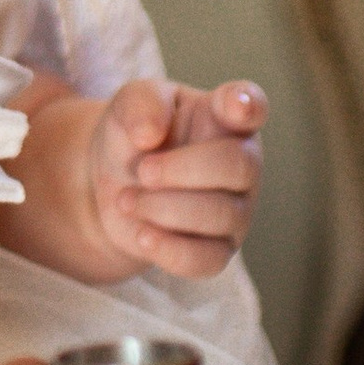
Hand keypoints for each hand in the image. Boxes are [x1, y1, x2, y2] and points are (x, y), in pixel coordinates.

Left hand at [88, 76, 266, 279]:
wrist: (113, 187)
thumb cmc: (134, 136)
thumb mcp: (128, 106)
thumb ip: (141, 104)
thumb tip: (150, 133)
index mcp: (224, 118)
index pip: (251, 105)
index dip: (247, 106)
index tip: (234, 107)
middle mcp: (242, 163)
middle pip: (238, 165)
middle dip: (181, 169)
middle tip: (143, 170)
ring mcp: (236, 211)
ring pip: (220, 215)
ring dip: (163, 207)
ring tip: (127, 200)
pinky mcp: (218, 251)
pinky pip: (207, 260)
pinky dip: (169, 249)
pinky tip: (142, 235)